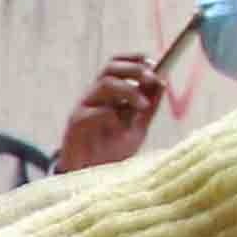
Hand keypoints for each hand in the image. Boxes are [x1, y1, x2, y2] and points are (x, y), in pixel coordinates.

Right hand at [53, 53, 166, 173]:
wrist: (92, 177)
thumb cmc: (112, 152)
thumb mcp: (138, 128)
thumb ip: (149, 108)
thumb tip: (161, 83)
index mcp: (108, 95)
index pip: (118, 66)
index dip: (134, 60)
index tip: (154, 63)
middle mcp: (95, 97)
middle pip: (109, 68)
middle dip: (133, 69)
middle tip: (150, 77)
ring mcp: (83, 108)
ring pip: (104, 84)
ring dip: (128, 90)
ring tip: (142, 105)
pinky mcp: (75, 123)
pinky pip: (95, 110)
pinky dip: (112, 115)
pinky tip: (119, 128)